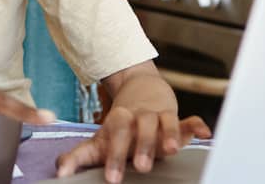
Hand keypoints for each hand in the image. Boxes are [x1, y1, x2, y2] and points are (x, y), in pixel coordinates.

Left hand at [56, 110, 211, 182]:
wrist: (140, 89)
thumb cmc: (118, 127)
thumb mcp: (97, 142)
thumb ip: (78, 157)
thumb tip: (60, 173)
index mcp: (118, 121)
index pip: (114, 135)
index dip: (113, 156)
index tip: (112, 177)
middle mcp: (139, 117)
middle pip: (140, 127)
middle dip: (141, 146)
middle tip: (141, 167)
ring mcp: (158, 115)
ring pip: (164, 122)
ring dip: (168, 135)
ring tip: (171, 151)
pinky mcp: (176, 118)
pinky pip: (188, 120)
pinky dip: (196, 125)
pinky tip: (204, 134)